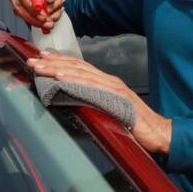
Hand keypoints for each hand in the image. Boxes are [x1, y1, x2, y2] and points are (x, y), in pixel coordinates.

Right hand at [7, 0, 67, 31]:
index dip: (32, 6)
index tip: (44, 14)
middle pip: (19, 6)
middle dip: (34, 17)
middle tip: (48, 22)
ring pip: (21, 14)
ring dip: (37, 21)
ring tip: (51, 21)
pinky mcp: (18, 5)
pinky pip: (25, 17)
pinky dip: (38, 21)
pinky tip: (50, 17)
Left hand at [28, 53, 172, 155]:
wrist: (159, 133)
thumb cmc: (137, 127)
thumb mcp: (112, 113)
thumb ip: (96, 105)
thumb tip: (75, 106)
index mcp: (108, 83)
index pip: (80, 68)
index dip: (60, 61)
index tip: (42, 58)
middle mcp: (110, 81)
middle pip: (77, 67)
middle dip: (53, 63)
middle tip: (32, 60)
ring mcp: (114, 87)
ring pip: (80, 74)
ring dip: (57, 69)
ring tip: (40, 67)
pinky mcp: (117, 97)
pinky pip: (91, 87)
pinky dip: (74, 81)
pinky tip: (60, 78)